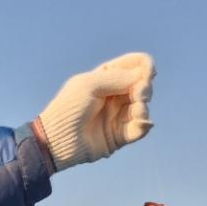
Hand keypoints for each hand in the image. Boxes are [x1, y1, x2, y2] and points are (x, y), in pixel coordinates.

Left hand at [38, 52, 154, 171]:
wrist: (58, 139)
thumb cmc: (69, 108)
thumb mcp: (91, 85)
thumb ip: (118, 78)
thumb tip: (144, 76)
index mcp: (107, 77)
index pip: (134, 65)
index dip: (145, 66)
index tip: (148, 73)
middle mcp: (115, 94)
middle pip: (143, 86)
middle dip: (145, 89)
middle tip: (139, 95)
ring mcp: (118, 115)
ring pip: (142, 108)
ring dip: (143, 109)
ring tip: (137, 113)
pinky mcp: (119, 136)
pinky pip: (138, 130)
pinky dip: (142, 126)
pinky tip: (141, 125)